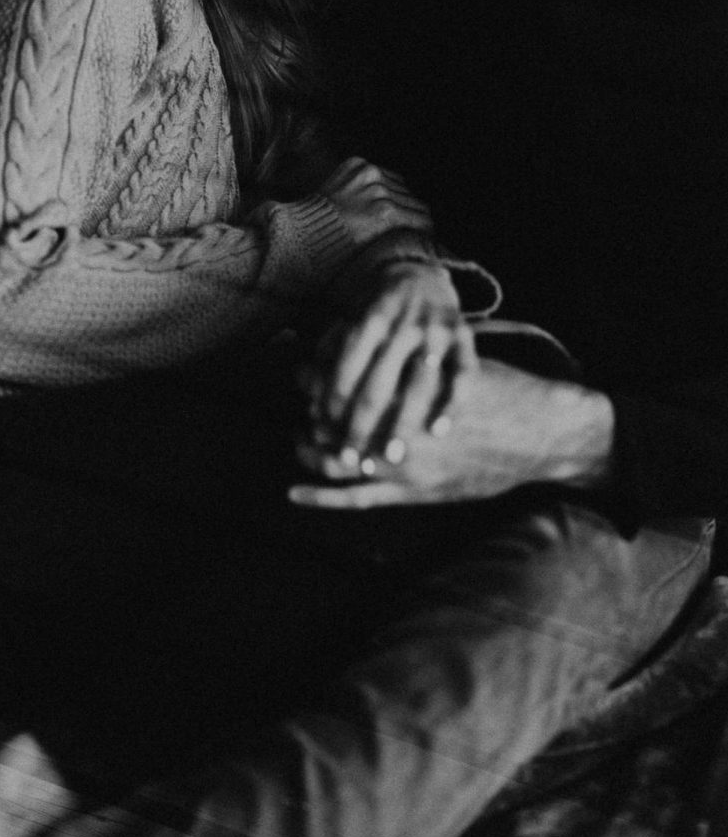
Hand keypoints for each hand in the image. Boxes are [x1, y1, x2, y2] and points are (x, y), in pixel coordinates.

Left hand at [292, 357, 615, 509]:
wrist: (543, 433)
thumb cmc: (501, 390)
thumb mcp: (453, 360)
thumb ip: (414, 358)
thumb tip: (381, 337)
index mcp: (406, 388)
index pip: (340, 382)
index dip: (316, 376)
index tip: (305, 369)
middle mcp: (399, 426)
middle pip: (332, 418)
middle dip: (310, 409)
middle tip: (301, 400)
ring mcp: (405, 464)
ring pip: (337, 459)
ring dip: (311, 449)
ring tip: (299, 438)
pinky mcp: (415, 491)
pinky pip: (358, 499)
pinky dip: (322, 497)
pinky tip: (293, 493)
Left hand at [302, 260, 472, 460]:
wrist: (425, 275)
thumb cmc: (378, 309)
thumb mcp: (352, 319)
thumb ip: (329, 349)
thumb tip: (302, 383)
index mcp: (371, 317)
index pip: (347, 365)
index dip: (334, 400)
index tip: (323, 431)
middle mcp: (404, 324)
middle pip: (380, 383)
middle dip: (363, 424)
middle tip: (351, 457)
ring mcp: (438, 330)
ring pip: (420, 384)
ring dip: (404, 424)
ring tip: (392, 456)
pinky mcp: (465, 338)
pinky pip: (464, 374)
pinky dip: (452, 403)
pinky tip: (437, 431)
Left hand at [318, 158, 432, 248]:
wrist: (303, 230)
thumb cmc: (337, 249)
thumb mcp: (374, 249)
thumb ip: (402, 237)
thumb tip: (428, 237)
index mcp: (387, 214)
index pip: (423, 218)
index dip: (427, 229)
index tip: (426, 236)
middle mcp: (380, 190)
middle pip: (414, 201)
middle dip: (415, 215)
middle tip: (412, 226)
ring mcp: (368, 173)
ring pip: (401, 184)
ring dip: (399, 198)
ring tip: (390, 212)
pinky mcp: (357, 163)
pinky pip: (383, 172)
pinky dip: (382, 184)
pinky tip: (374, 198)